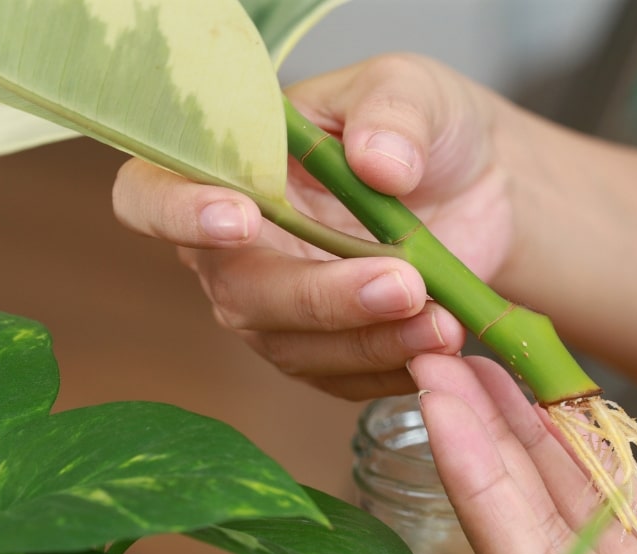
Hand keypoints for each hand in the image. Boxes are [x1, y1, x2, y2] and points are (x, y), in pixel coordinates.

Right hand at [113, 54, 515, 399]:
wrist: (485, 186)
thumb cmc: (425, 127)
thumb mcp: (414, 91)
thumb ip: (392, 112)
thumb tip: (376, 161)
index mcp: (229, 168)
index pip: (151, 195)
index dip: (178, 213)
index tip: (242, 217)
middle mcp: (237, 249)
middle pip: (239, 292)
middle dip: (320, 296)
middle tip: (403, 283)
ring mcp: (280, 309)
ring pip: (294, 347)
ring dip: (370, 340)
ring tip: (443, 321)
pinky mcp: (329, 353)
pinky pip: (343, 380)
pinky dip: (394, 368)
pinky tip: (442, 348)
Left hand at [410, 353, 636, 553]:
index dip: (474, 474)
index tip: (436, 398)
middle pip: (529, 527)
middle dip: (487, 440)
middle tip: (445, 358)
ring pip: (574, 512)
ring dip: (535, 438)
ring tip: (497, 363)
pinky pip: (626, 516)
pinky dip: (600, 460)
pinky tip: (566, 409)